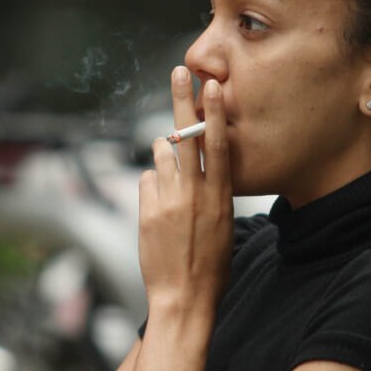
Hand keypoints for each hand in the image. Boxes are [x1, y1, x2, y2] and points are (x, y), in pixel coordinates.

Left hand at [138, 66, 232, 307]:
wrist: (184, 298)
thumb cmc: (211, 266)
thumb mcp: (223, 224)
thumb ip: (210, 192)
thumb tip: (191, 166)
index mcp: (220, 196)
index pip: (217, 144)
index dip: (213, 112)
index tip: (211, 86)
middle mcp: (194, 193)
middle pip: (186, 135)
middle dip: (182, 99)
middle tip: (179, 72)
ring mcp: (168, 201)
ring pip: (161, 155)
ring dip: (164, 155)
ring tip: (172, 182)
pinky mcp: (146, 211)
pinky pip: (146, 181)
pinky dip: (151, 186)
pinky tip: (159, 209)